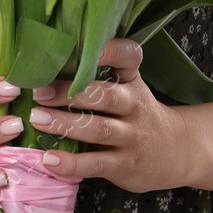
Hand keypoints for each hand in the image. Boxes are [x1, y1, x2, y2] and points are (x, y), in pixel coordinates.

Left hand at [26, 37, 195, 192]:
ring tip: (37, 119)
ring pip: (98, 129)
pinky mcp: (124, 164)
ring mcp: (130, 136)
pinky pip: (96, 163)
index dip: (114, 51)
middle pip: (106, 95)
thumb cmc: (136, 115)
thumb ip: (97, 77)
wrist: (175, 152)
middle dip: (70, 92)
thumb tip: (45, 66)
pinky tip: (49, 159)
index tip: (94, 48)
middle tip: (40, 92)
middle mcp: (133, 105)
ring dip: (65, 124)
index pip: (130, 58)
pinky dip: (71, 163)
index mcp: (132, 81)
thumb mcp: (128, 89)